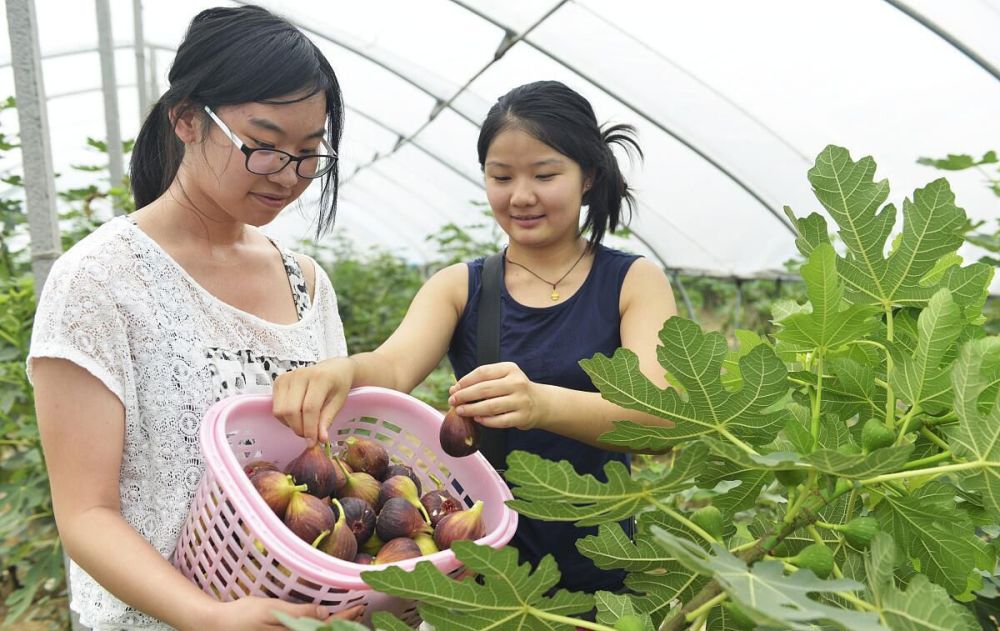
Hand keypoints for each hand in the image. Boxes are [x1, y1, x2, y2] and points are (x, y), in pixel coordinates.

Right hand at [199, 597, 362, 629]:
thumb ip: (299, 614)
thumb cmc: (243, 616)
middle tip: (360, 610)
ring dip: (334, 627)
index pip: (327, 626)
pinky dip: (319, 628)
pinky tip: (324, 622)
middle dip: (345, 624)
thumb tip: (325, 615)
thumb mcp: (271, 610)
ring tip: (349, 616)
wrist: (218, 627)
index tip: (359, 605)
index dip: (346, 617)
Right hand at [272, 357, 353, 443]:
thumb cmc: (338, 385)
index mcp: (319, 378)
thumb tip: (321, 440)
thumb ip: (327, 419)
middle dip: (299, 429)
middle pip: (291, 411)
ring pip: (280, 411)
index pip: (309, 408)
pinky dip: (285, 418)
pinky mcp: (278, 381)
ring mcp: (287, 377)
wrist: (334, 368)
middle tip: (310, 436)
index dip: (310, 429)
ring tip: (305, 426)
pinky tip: (297, 417)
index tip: (313, 443)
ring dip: (291, 425)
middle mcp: (300, 375)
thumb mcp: (338, 402)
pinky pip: (276, 407)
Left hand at [447, 362, 550, 430]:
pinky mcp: (522, 417)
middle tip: (452, 401)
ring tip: (460, 411)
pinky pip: (500, 421)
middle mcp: (517, 383)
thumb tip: (455, 389)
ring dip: (472, 409)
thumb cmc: (514, 389)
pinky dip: (486, 421)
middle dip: (465, 395)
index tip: (454, 388)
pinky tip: (477, 419)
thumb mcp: (503, 378)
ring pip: (491, 406)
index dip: (465, 381)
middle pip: (485, 389)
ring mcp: (521, 401)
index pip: (483, 372)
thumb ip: (481, 381)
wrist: (540, 403)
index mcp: (510, 369)